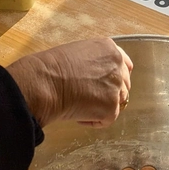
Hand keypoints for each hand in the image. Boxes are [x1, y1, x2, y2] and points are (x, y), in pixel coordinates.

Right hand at [6, 38, 133, 127]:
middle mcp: (117, 65)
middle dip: (110, 92)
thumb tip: (95, 76)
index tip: (107, 84)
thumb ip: (94, 61)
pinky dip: (93, 121)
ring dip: (102, 106)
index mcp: (109, 48)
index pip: (125, 65)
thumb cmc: (50, 68)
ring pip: (118, 101)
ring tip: (80, 105)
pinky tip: (77, 114)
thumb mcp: (77, 52)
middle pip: (124, 84)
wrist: (44, 83)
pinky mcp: (111, 107)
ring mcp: (116, 87)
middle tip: (90, 97)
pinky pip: (107, 119)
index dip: (116, 76)